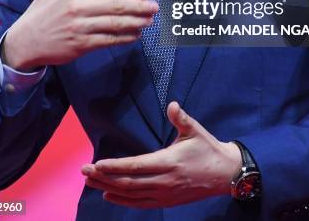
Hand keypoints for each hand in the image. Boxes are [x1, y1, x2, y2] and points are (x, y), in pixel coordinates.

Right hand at [3, 0, 157, 69]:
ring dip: (136, 22)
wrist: (24, 42)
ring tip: (150, 19)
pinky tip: (135, 34)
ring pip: (114, 24)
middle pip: (115, 6)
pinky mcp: (81, 46)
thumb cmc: (40, 11)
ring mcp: (80, 28)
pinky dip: (124, 38)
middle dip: (139, 6)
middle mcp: (78, 9)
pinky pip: (108, 40)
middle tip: (155, 6)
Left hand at [81, 101, 241, 208]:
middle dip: (104, 177)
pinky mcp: (166, 202)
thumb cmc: (207, 148)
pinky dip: (122, 200)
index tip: (97, 164)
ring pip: (131, 194)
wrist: (224, 174)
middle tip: (84, 172)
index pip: (136, 166)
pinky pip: (140, 204)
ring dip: (108, 187)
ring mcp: (164, 194)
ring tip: (90, 182)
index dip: (115, 166)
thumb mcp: (196, 130)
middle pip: (128, 182)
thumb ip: (181, 119)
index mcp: (169, 162)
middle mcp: (164, 181)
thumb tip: (172, 105)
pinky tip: (109, 194)